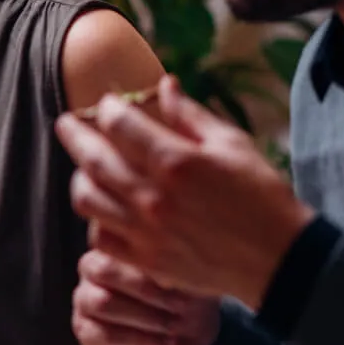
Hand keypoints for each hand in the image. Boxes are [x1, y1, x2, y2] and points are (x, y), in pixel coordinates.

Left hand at [55, 75, 314, 309]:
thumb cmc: (260, 195)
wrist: (280, 259)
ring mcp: (145, 232)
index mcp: (176, 162)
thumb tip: (164, 84)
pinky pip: (100, 238)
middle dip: (73, 135)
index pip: (120, 125)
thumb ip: (190, 115)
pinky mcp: (146, 260)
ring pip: (88, 199)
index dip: (108, 109)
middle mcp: (153, 197)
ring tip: (84, 167)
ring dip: (80, 177)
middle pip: (93, 160)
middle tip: (64, 123)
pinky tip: (104, 207)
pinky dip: (96, 220)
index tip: (106, 104)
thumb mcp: (232, 145)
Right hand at [72, 248, 222, 344]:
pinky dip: (139, 342)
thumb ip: (174, 271)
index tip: (182, 281)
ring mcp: (84, 300)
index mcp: (115, 245)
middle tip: (181, 307)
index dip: (150, 265)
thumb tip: (164, 274)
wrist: (191, 332)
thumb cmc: (189, 296)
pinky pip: (102, 336)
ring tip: (174, 326)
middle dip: (146, 291)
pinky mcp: (86, 332)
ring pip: (99, 303)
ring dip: (143, 317)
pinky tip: (164, 343)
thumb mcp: (190, 279)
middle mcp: (91, 269)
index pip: (118, 245)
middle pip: (102, 271)